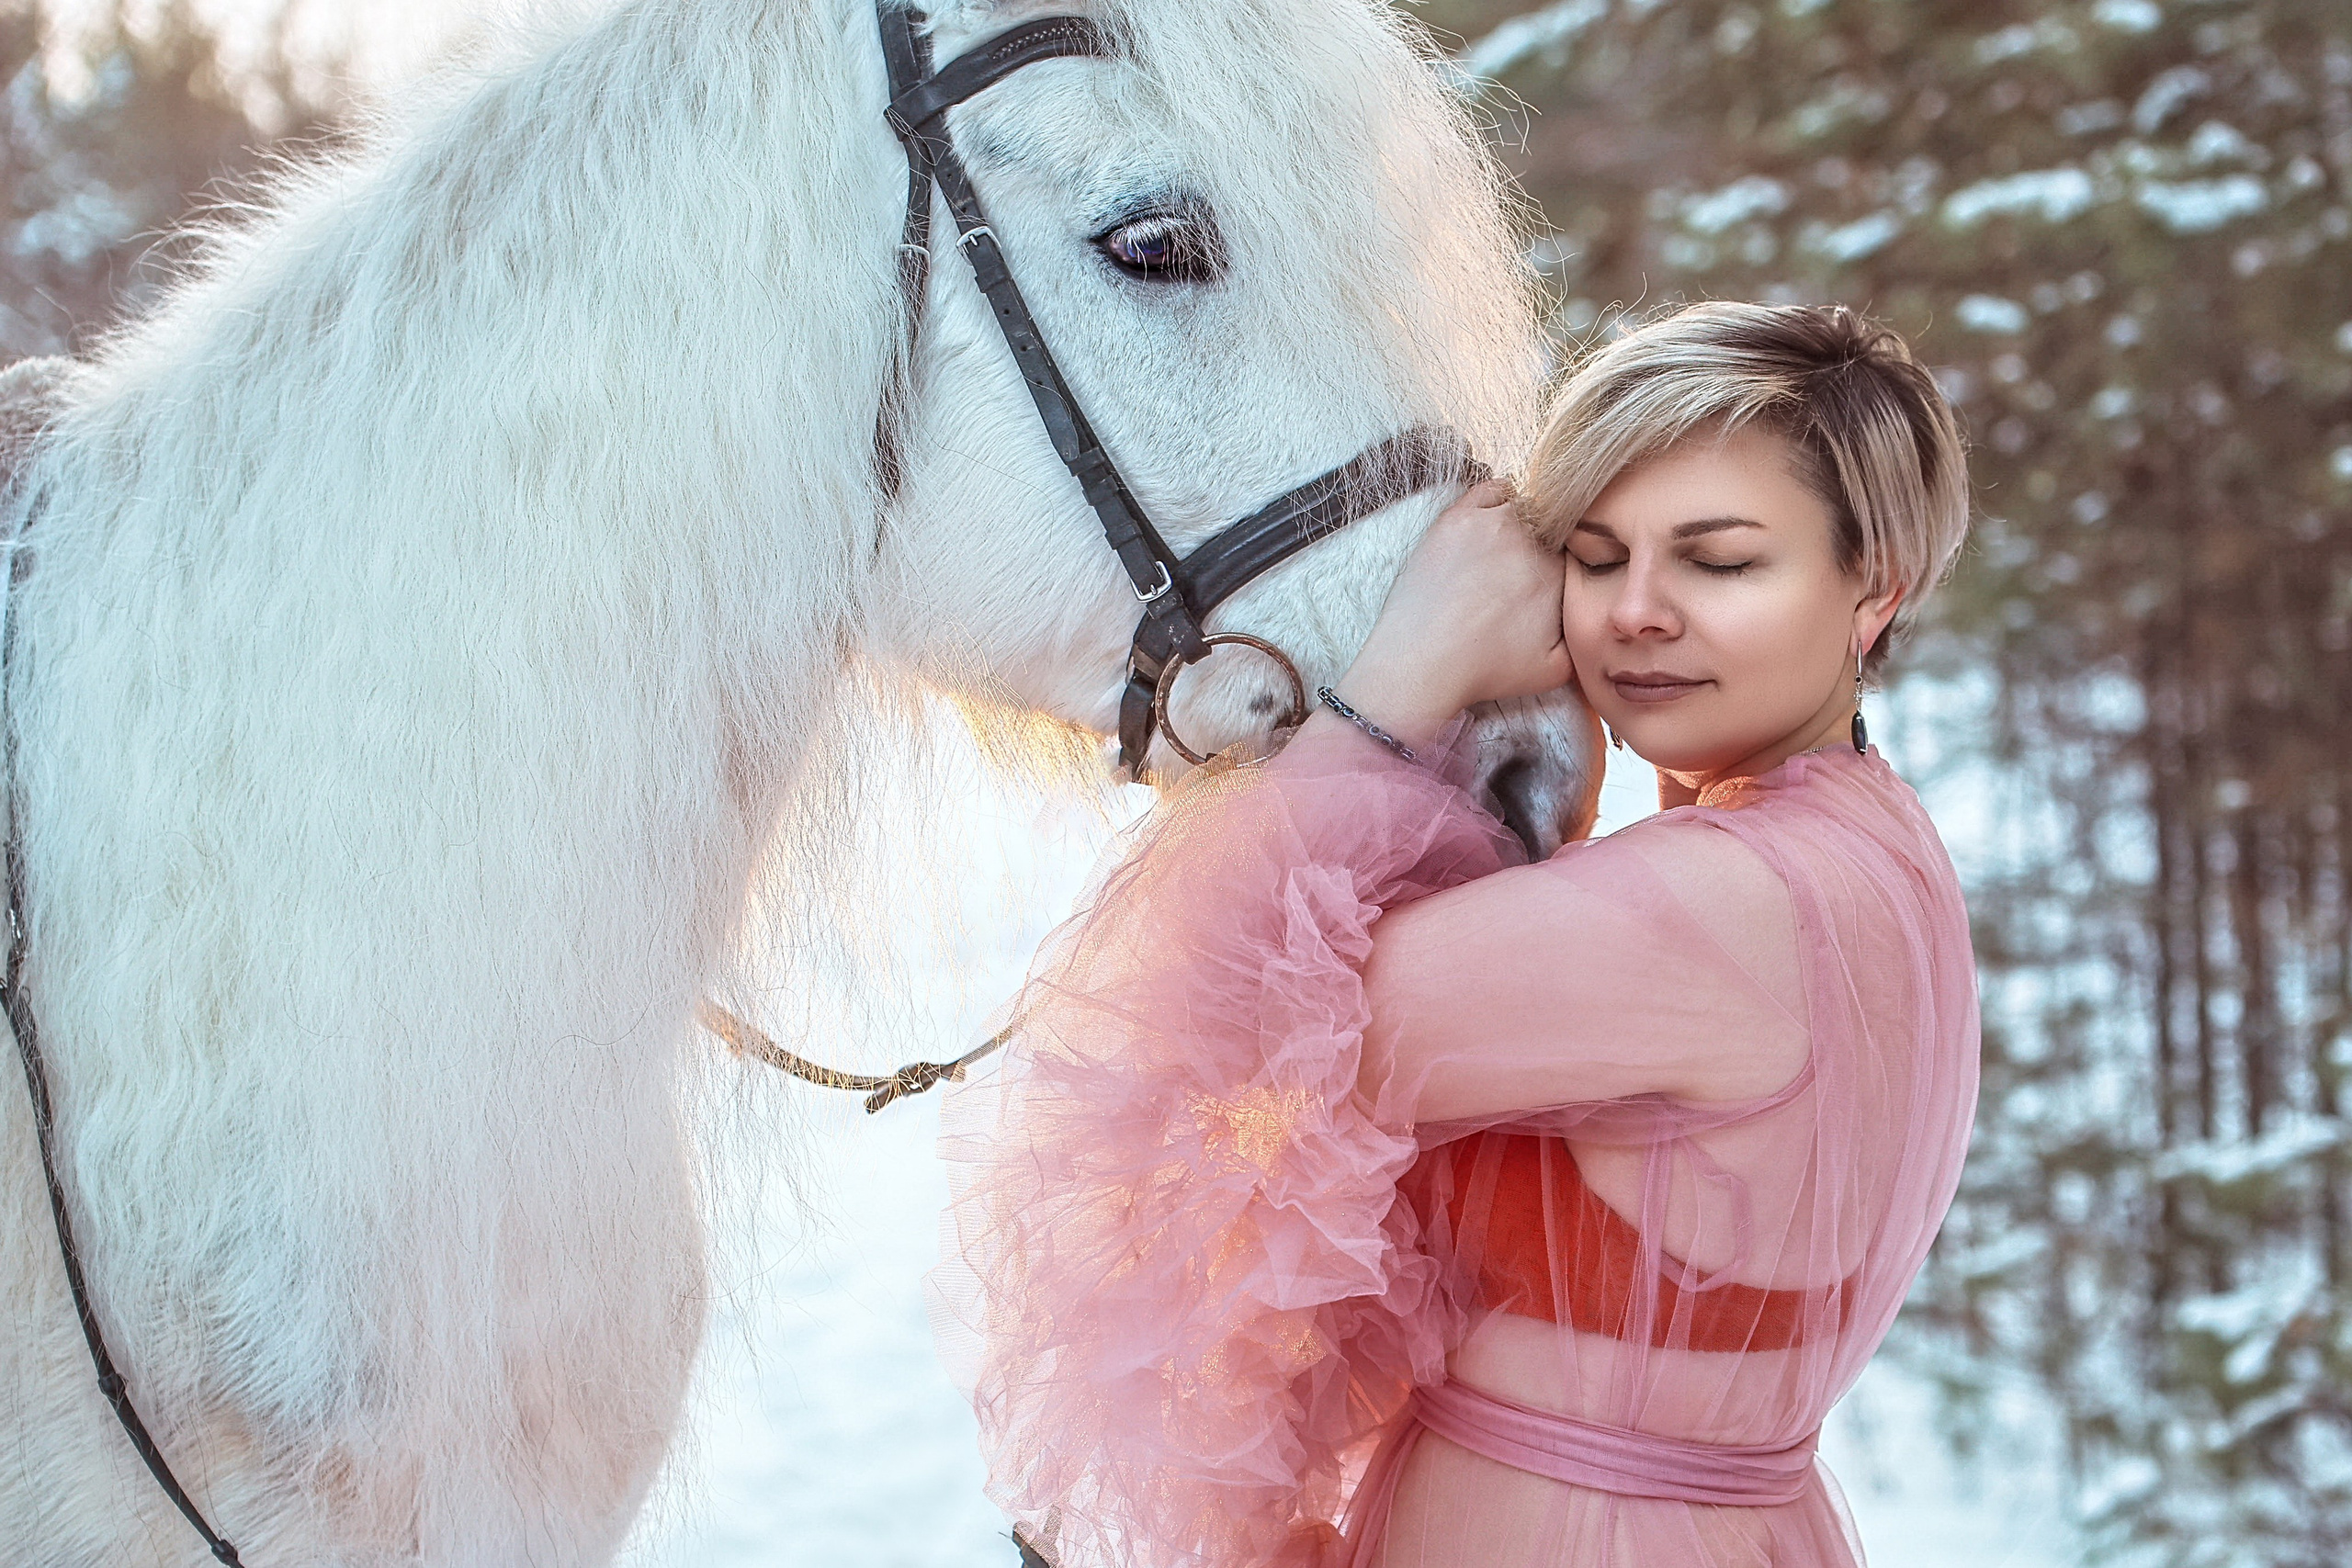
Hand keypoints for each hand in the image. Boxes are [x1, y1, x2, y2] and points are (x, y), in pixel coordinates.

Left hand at [1328, 481, 1572, 748]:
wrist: (1423, 662)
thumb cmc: (1485, 669)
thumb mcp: (1555, 669)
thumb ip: (1585, 638)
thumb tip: (1598, 619)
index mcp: (1560, 572)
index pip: (1579, 547)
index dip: (1569, 558)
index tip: (1553, 572)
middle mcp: (1532, 540)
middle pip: (1555, 522)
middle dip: (1549, 538)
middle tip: (1527, 563)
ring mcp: (1494, 523)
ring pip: (1527, 503)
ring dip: (1527, 517)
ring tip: (1510, 545)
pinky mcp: (1458, 518)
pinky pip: (1492, 490)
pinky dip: (1499, 497)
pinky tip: (1495, 518)